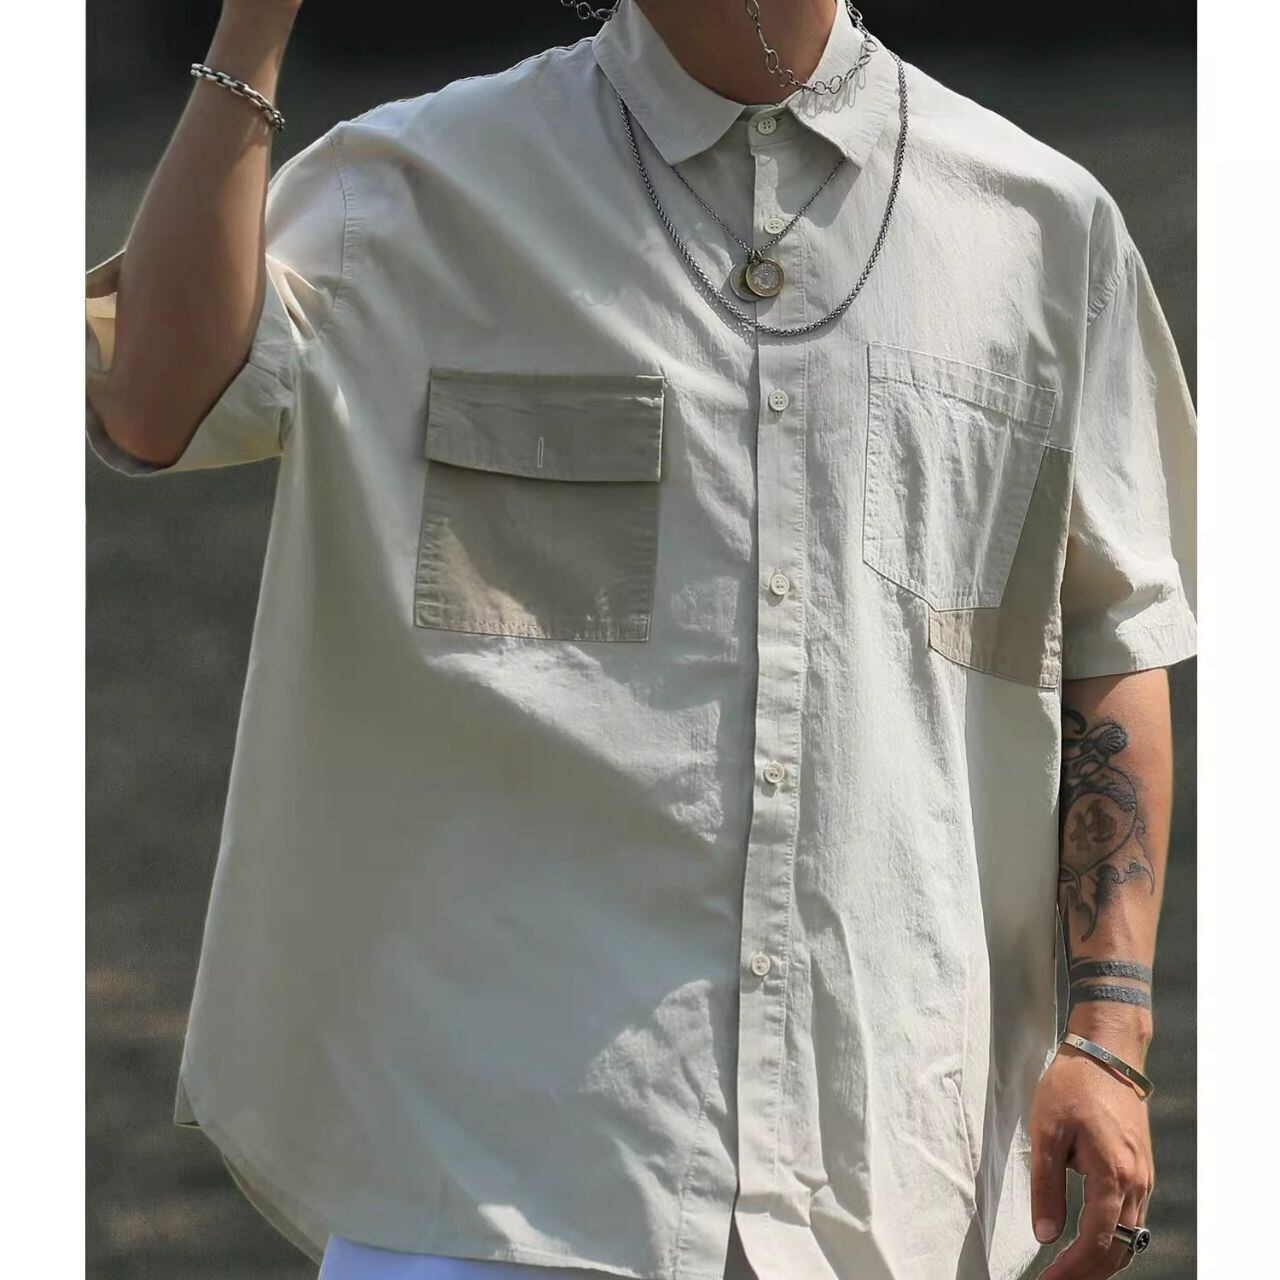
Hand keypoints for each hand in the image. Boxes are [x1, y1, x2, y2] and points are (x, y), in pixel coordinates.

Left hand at [1029, 1042, 1154, 1276]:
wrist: (1108, 1053)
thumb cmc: (1074, 1085)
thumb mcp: (1046, 1132)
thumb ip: (1046, 1186)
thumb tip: (1045, 1234)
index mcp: (1113, 1176)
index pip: (1095, 1243)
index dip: (1070, 1270)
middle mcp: (1136, 1184)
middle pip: (1118, 1250)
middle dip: (1087, 1274)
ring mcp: (1143, 1178)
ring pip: (1131, 1238)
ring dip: (1102, 1261)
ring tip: (1069, 1271)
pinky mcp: (1140, 1170)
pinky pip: (1133, 1219)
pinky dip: (1114, 1240)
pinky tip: (1091, 1243)